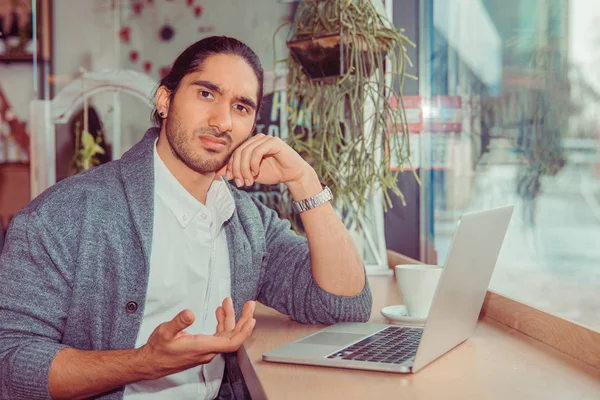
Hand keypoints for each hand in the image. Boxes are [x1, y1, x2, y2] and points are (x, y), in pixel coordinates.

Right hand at [139, 297, 255, 379]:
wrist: (151, 362)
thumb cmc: (159, 349)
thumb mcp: (165, 332)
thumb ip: (178, 322)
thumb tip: (190, 313)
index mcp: (203, 347)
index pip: (232, 343)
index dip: (244, 331)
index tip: (251, 318)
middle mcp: (208, 350)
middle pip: (233, 336)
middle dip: (242, 319)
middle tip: (249, 304)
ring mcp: (206, 350)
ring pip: (225, 334)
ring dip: (230, 318)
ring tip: (228, 302)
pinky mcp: (203, 348)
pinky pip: (218, 336)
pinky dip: (222, 323)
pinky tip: (219, 313)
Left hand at [218, 133, 314, 187]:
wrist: (293, 175)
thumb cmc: (273, 173)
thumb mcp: (250, 174)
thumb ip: (237, 171)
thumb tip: (217, 172)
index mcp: (251, 144)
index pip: (234, 153)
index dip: (230, 167)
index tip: (231, 180)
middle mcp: (257, 139)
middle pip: (238, 152)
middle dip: (237, 169)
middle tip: (240, 182)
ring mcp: (265, 139)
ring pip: (246, 152)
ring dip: (245, 169)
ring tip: (248, 181)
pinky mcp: (273, 141)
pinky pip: (257, 151)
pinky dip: (253, 164)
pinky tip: (256, 173)